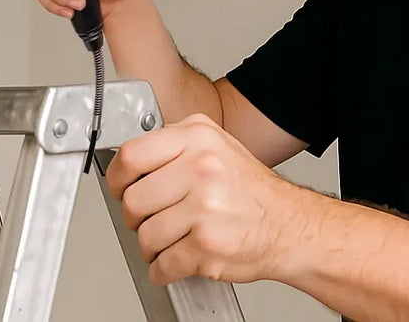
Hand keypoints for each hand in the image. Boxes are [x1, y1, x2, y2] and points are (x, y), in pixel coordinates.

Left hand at [107, 114, 306, 285]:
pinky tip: (178, 258)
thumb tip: (131, 161)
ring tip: (172, 239)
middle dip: (137, 217)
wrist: (290, 226)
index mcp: (197, 138)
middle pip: (133, 200)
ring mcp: (204, 207)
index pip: (131, 155)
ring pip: (144, 235)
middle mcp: (201, 168)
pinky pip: (162, 265)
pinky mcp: (206, 245)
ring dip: (152, 246)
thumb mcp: (216, 146)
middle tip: (151, 218)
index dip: (118, 178)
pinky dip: (164, 269)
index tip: (121, 188)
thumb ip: (175, 146)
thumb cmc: (251, 191)